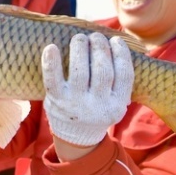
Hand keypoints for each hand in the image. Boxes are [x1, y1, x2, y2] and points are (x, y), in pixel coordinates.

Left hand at [42, 33, 133, 147]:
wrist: (76, 136)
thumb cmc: (98, 109)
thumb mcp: (115, 102)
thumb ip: (119, 80)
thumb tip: (117, 43)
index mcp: (117, 105)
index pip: (124, 74)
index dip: (121, 53)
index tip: (116, 40)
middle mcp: (98, 106)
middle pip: (102, 70)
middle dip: (100, 48)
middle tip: (96, 37)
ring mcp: (75, 104)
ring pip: (79, 71)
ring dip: (80, 48)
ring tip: (80, 38)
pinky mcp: (56, 101)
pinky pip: (52, 79)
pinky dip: (51, 62)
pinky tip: (51, 47)